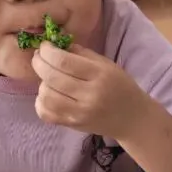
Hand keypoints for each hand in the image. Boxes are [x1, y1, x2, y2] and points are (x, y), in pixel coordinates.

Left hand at [32, 42, 149, 140]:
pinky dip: (40, 103)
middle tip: (38, 57)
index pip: (64, 61)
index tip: (45, 46)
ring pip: (46, 95)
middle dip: (38, 63)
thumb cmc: (120, 87)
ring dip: (41, 83)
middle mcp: (89, 95)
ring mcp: (80, 113)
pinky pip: (46, 114)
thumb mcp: (107, 65)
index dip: (48, 51)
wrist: (132, 119)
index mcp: (99, 74)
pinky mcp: (73, 125)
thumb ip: (82, 54)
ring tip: (48, 79)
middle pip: (52, 77)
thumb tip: (55, 46)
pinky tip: (48, 95)